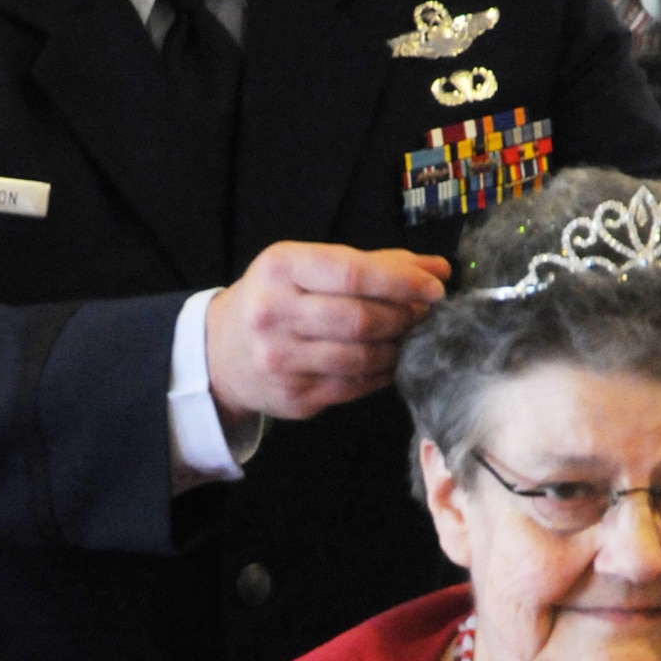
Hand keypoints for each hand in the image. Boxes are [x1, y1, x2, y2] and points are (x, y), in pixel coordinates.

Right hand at [206, 242, 448, 423]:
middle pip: (360, 319)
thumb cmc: (277, 298)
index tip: (435, 287)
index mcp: (280, 268)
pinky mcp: (294, 397)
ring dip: (398, 347)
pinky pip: (355, 385)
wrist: (221, 353)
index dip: (401, 281)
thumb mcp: (309, 267)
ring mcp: (281, 360)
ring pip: (361, 357)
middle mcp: (273, 313)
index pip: (352, 273)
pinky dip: (382, 373)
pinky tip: (389, 360)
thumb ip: (374, 263)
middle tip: (424, 313)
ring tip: (409, 336)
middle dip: (404, 316)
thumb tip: (438, 267)